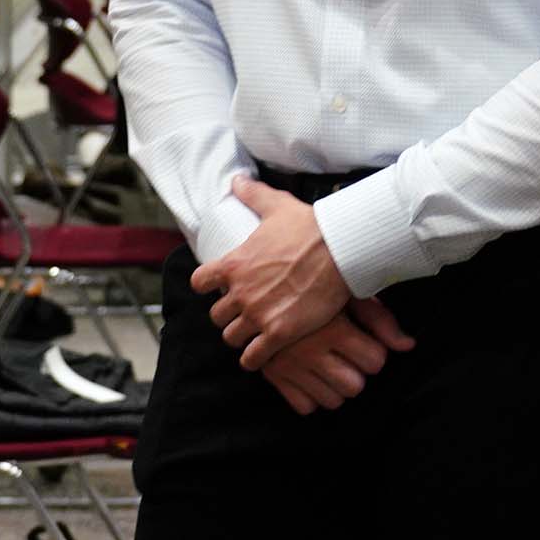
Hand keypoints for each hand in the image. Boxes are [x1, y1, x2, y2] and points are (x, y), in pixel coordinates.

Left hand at [191, 177, 354, 369]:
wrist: (339, 249)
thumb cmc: (309, 226)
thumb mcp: (276, 205)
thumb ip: (252, 195)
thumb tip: (236, 180)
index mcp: (234, 264)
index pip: (199, 282)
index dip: (207, 286)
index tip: (220, 287)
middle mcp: (240, 292)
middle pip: (216, 316)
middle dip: (228, 315)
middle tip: (243, 313)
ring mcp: (258, 314)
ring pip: (232, 338)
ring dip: (241, 337)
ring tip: (253, 335)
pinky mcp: (279, 333)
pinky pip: (253, 358)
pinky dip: (254, 359)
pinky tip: (262, 355)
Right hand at [259, 297, 416, 414]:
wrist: (262, 281)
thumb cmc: (314, 284)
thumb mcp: (348, 293)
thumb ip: (380, 320)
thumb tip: (408, 346)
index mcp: (332, 328)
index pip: (375, 362)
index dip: (375, 354)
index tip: (365, 344)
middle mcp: (310, 350)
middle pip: (354, 387)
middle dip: (357, 374)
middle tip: (348, 358)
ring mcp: (289, 365)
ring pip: (332, 401)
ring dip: (336, 387)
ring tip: (331, 365)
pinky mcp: (272, 375)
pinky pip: (304, 406)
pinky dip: (310, 395)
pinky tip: (311, 375)